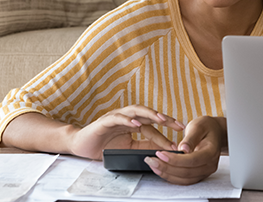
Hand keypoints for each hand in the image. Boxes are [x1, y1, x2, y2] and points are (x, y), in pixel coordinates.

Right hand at [68, 105, 184, 159]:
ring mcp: (115, 117)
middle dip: (164, 118)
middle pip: (148, 114)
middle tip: (179, 125)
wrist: (81, 146)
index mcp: (132, 123)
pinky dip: (128, 119)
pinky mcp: (104, 121)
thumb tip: (164, 150)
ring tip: (161, 119)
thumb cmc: (104, 146)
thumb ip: (144, 146)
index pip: (153, 124)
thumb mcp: (129, 148)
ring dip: (149, 114)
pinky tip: (137, 123)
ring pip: (135, 111)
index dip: (167, 128)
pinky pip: (118, 118)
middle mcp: (126, 117)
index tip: (182, 134)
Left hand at [143, 116, 224, 184]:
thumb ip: (190, 138)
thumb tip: (183, 149)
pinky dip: (171, 176)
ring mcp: (205, 172)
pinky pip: (184, 180)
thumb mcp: (198, 126)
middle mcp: (209, 165)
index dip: (175, 159)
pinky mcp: (198, 174)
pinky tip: (160, 169)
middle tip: (151, 160)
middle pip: (187, 172)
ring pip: (184, 179)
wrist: (215, 133)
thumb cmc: (206, 127)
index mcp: (211, 152)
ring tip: (152, 165)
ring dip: (167, 174)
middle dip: (166, 168)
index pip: (192, 160)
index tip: (160, 154)